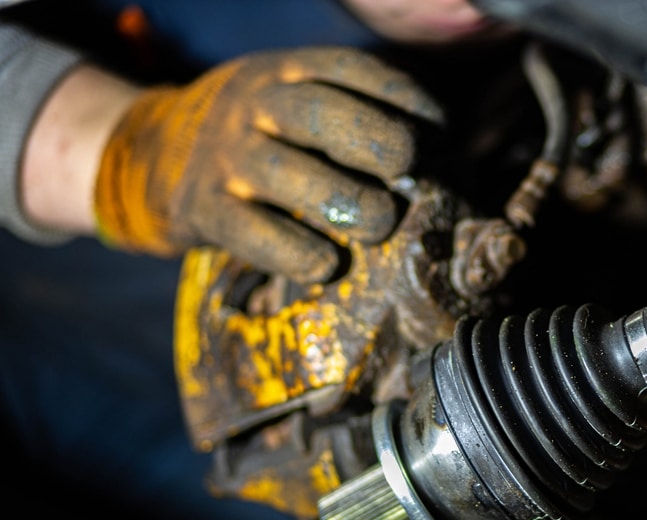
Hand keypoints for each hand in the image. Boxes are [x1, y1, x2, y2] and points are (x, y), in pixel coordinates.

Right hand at [94, 47, 442, 282]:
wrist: (147, 154)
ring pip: (287, 173)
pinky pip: (252, 233)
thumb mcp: (286, 101)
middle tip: (409, 172)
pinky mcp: (203, 209)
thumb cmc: (252, 136)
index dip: (401, 97)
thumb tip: (437, 156)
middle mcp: (252, 104)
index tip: (441, 130)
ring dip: (344, 202)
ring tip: (379, 223)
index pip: (348, 69)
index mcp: (283, 72)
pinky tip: (329, 265)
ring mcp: (224, 156)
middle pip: (319, 113)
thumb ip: (343, 114)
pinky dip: (296, 252)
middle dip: (376, 141)